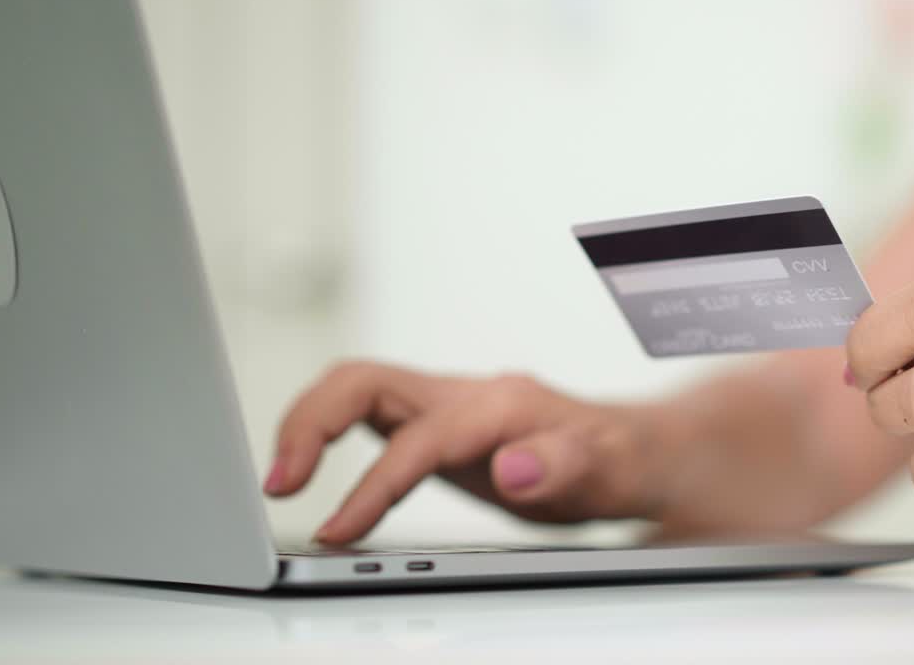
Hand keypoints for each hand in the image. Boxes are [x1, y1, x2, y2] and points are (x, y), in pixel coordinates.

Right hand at [264, 363, 667, 544]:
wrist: (636, 450)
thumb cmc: (621, 461)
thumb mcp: (608, 471)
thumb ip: (562, 465)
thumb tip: (513, 467)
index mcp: (500, 405)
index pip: (418, 440)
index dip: (371, 485)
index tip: (336, 530)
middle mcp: (466, 397)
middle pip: (363, 382)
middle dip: (309, 424)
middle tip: (278, 485)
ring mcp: (449, 408)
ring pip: (357, 390)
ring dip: (309, 425)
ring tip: (281, 480)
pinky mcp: (439, 427)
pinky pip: (369, 416)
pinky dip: (329, 434)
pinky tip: (315, 473)